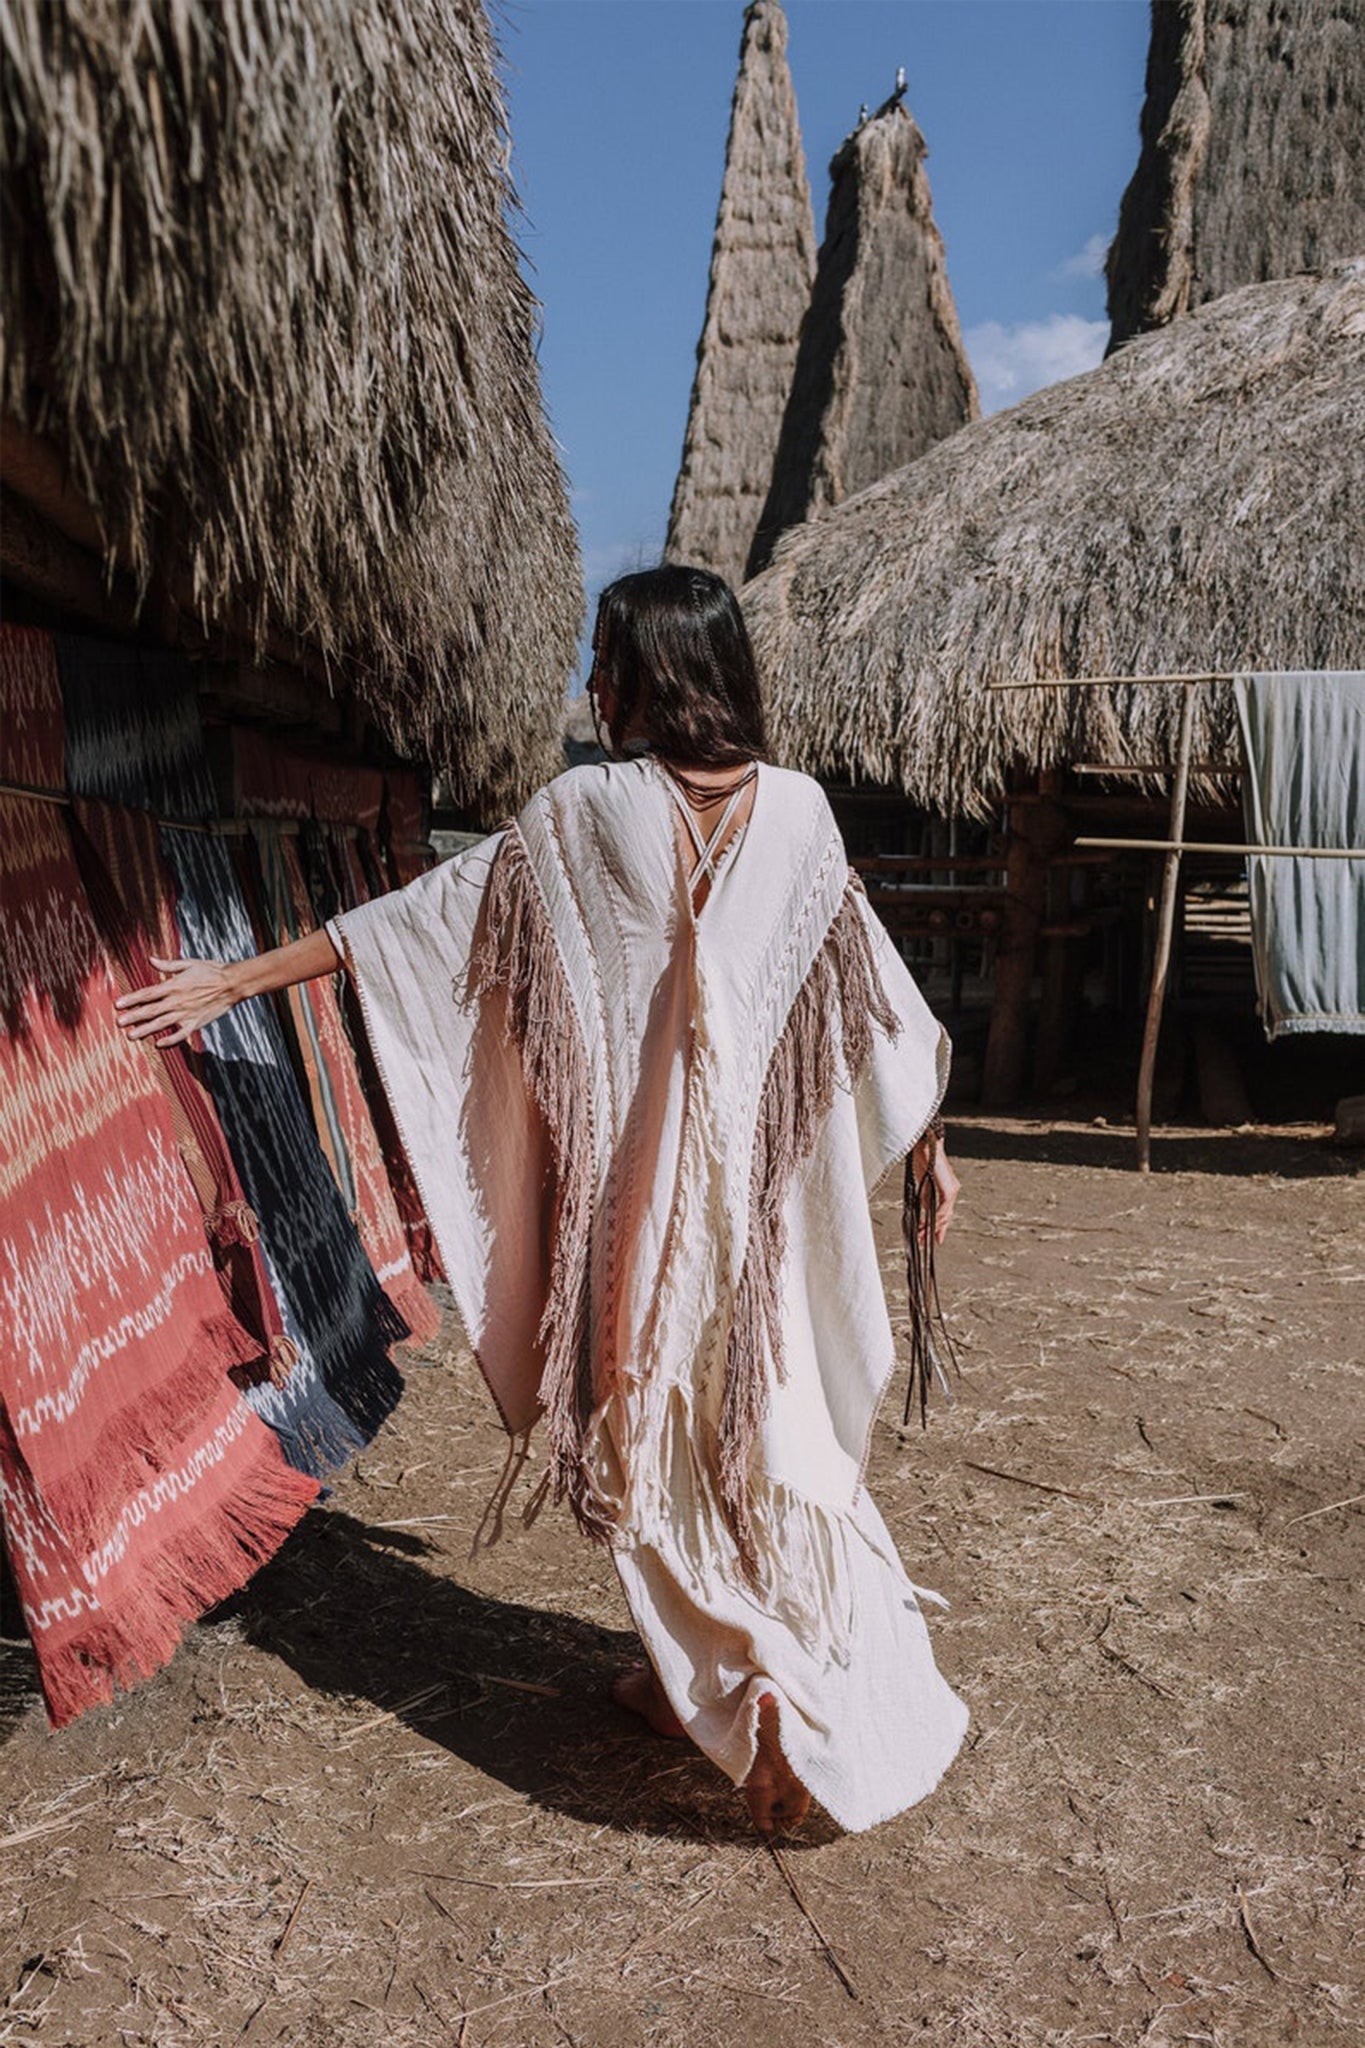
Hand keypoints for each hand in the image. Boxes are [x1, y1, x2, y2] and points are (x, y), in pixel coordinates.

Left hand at [113, 955, 239, 1046]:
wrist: (232, 983)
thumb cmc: (211, 971)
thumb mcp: (188, 964)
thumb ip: (168, 965)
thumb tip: (151, 960)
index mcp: (174, 986)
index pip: (148, 994)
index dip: (132, 999)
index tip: (118, 1004)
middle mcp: (177, 1001)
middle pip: (151, 1010)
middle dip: (133, 1017)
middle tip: (119, 1023)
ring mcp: (186, 1013)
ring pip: (162, 1023)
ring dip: (145, 1030)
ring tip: (131, 1035)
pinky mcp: (196, 1022)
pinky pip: (181, 1033)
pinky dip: (170, 1040)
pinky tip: (159, 1044)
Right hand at [910, 1136, 959, 1246]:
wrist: (925, 1144)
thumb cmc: (923, 1159)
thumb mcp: (922, 1182)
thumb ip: (925, 1195)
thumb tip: (924, 1209)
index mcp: (946, 1189)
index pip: (944, 1211)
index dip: (940, 1225)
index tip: (934, 1237)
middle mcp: (952, 1190)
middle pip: (946, 1216)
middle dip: (938, 1230)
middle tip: (931, 1242)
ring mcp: (952, 1189)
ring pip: (945, 1214)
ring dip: (933, 1226)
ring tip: (923, 1236)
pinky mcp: (949, 1189)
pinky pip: (944, 1208)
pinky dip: (937, 1217)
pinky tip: (930, 1224)